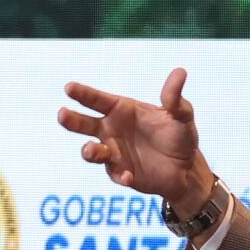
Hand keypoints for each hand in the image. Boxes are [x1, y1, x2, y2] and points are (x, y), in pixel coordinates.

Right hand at [57, 68, 214, 210]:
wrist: (186, 168)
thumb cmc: (180, 136)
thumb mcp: (181, 115)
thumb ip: (175, 98)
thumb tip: (180, 72)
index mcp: (123, 111)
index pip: (98, 100)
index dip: (83, 94)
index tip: (69, 88)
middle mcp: (112, 130)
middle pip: (85, 124)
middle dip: (72, 120)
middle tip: (62, 114)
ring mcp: (114, 153)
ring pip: (92, 151)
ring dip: (89, 151)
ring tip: (90, 150)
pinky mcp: (121, 173)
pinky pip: (114, 174)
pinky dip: (119, 175)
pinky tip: (128, 177)